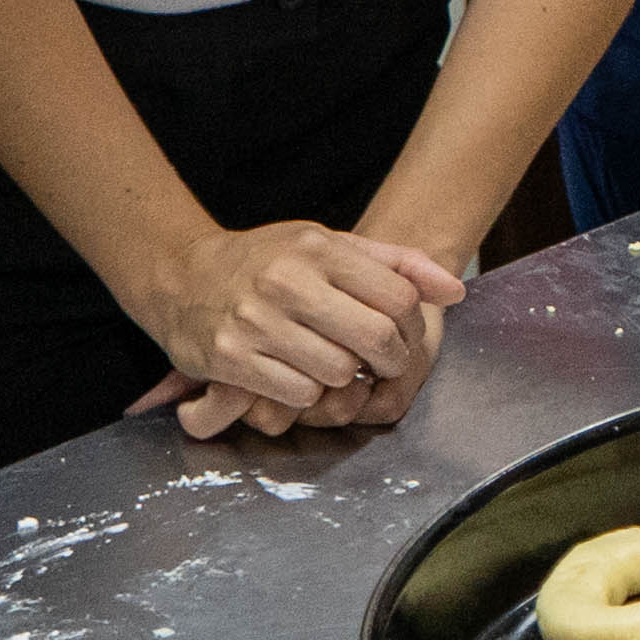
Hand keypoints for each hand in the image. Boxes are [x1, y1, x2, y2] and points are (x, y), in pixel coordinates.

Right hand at [141, 218, 461, 415]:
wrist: (183, 275)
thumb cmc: (269, 261)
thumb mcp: (331, 245)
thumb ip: (398, 263)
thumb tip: (456, 291)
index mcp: (319, 248)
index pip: (398, 296)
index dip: (413, 326)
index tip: (403, 336)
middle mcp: (287, 281)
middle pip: (374, 338)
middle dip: (388, 360)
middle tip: (380, 364)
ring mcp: (256, 320)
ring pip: (338, 373)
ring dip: (343, 378)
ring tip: (331, 363)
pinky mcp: (232, 358)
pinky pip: (298, 393)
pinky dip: (305, 392)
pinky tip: (296, 374)